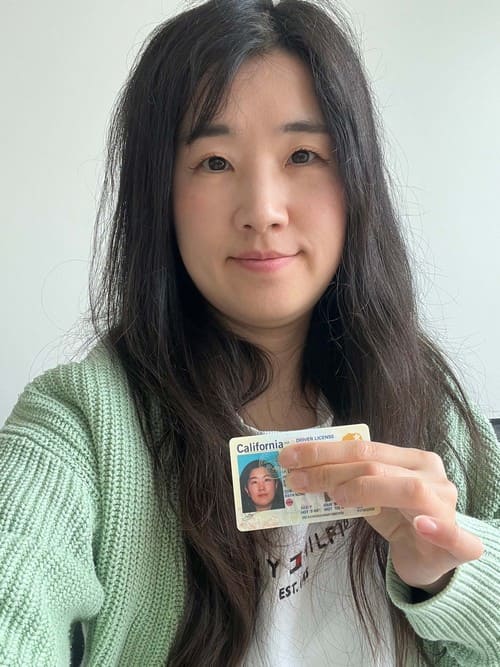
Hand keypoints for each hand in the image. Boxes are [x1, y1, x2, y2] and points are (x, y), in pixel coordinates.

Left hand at [278, 440, 483, 593]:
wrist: (431, 557)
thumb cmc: (398, 518)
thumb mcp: (369, 497)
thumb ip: (346, 484)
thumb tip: (301, 474)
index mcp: (411, 459)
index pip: (364, 448)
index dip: (324, 451)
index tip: (288, 456)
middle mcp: (432, 475)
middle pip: (377, 465)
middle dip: (330, 469)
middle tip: (296, 478)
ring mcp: (448, 506)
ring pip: (409, 489)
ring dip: (366, 490)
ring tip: (335, 497)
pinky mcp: (459, 544)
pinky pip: (454, 535)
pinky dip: (438, 530)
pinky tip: (421, 526)